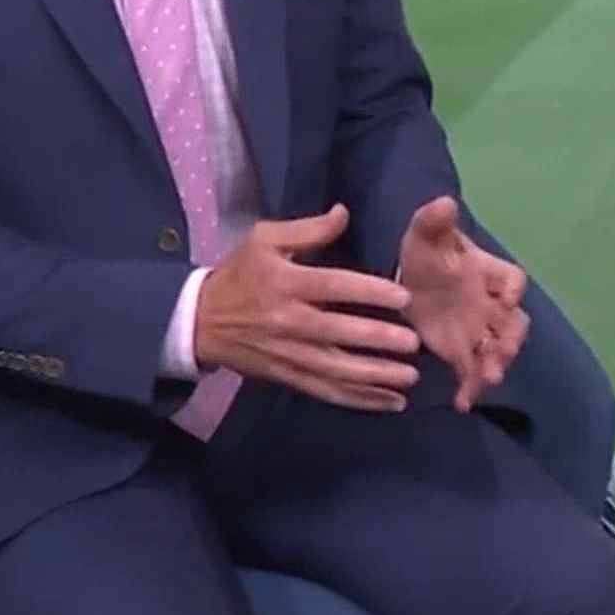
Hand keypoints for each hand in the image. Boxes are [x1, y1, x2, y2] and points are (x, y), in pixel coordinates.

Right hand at [194, 205, 421, 411]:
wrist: (199, 321)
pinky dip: (360, 400)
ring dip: (377, 376)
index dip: (371, 292)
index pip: (335, 287)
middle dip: (380, 340)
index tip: (404, 298)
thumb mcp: (264, 240)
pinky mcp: (288, 377)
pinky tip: (391, 402)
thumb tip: (345, 213)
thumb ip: (308, 229)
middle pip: (341, 333)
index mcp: (286, 283)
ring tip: (411, 376)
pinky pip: (328, 391)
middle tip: (415, 342)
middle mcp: (290, 321)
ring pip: (338, 370)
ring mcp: (289, 354)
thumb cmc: (239, 275)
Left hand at [398, 197, 529, 411]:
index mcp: (488, 272)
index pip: (512, 279)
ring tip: (486, 380)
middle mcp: (492, 303)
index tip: (508, 298)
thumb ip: (434, 220)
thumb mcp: (423, 233)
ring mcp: (480, 330)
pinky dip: (471, 388)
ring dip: (496, 365)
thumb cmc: (425, 252)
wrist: (410, 280)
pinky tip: (461, 403)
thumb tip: (445, 202)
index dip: (513, 289)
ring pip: (498, 350)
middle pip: (514, 323)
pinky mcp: (463, 351)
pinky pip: (473, 372)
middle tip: (499, 357)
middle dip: (510, 340)